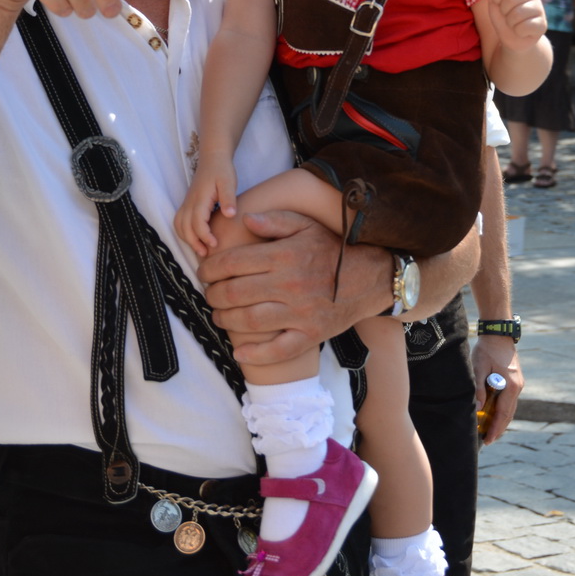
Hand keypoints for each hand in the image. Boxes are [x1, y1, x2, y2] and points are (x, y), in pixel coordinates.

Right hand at [175, 157, 236, 255]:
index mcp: (199, 198)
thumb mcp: (229, 182)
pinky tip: (197, 239)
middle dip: (193, 242)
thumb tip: (230, 215)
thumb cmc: (222, 170)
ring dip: (187, 239)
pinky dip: (184, 233)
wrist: (213, 158)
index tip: (215, 244)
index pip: (196, 222)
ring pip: (179, 225)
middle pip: (184, 227)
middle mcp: (189, 202)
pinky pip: (180, 222)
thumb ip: (228, 199)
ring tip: (201, 250)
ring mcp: (186, 203)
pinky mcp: (188, 204)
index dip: (204, 236)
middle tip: (206, 254)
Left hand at [198, 209, 375, 366]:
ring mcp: (299, 313)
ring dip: (225, 319)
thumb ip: (275, 221)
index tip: (204, 271)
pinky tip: (239, 352)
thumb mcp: (306, 226)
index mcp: (284, 256)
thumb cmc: (332, 250)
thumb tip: (245, 220)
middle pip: (234, 293)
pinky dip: (255, 355)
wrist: (370, 278)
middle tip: (209, 293)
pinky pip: (278, 350)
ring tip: (219, 315)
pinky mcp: (310, 335)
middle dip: (212, 294)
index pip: (232, 263)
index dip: (210, 268)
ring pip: (248, 322)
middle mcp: (288, 285)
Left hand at [471, 334, 523, 444]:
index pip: (503, 413)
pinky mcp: (515, 380)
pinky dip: (503, 410)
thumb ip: (479, 388)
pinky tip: (495, 415)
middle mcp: (518, 387)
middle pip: (509, 414)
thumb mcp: (479, 367)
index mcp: (511, 385)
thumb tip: (479, 407)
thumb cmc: (487, 349)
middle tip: (488, 441)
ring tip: (490, 432)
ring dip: (501, 421)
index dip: (495, 428)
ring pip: (510, 408)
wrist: (498, 334)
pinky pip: (509, 401)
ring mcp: (518, 384)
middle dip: (499, 429)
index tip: (488, 439)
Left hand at [482, 0, 546, 49]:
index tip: (498, 3)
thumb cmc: (504, 17)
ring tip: (514, 23)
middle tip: (507, 15)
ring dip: (510, 23)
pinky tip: (521, 31)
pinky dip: (518, 31)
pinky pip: (523, 27)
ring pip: (516, 14)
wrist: (514, 39)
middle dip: (503, 11)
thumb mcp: (494, 2)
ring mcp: (539, 9)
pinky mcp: (542, 25)